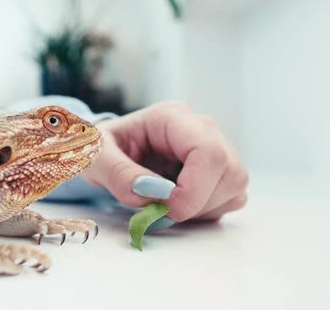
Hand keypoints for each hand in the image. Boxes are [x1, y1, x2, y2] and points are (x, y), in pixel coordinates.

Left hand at [82, 101, 248, 222]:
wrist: (105, 153)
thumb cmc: (99, 148)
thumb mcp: (94, 157)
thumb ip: (117, 174)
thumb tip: (151, 192)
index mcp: (170, 117)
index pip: (207, 150)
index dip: (194, 189)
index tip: (166, 209)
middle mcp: (199, 129)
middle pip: (229, 170)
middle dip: (196, 202)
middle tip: (159, 211)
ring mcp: (213, 149)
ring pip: (235, 185)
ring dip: (201, 208)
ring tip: (164, 205)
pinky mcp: (217, 172)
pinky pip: (231, 198)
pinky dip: (206, 212)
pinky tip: (178, 205)